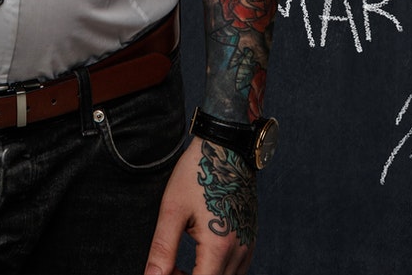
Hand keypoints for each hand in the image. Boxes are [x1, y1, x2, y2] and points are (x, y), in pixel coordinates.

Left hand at [145, 141, 255, 274]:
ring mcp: (248, 247)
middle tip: (165, 269)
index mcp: (219, 246)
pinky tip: (196, 258)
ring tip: (176, 265)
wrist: (227, 149)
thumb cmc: (197, 175)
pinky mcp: (249, 241)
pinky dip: (215, 271)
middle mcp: (239, 252)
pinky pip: (235, 270)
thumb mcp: (172, 210)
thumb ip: (163, 248)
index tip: (162, 274)